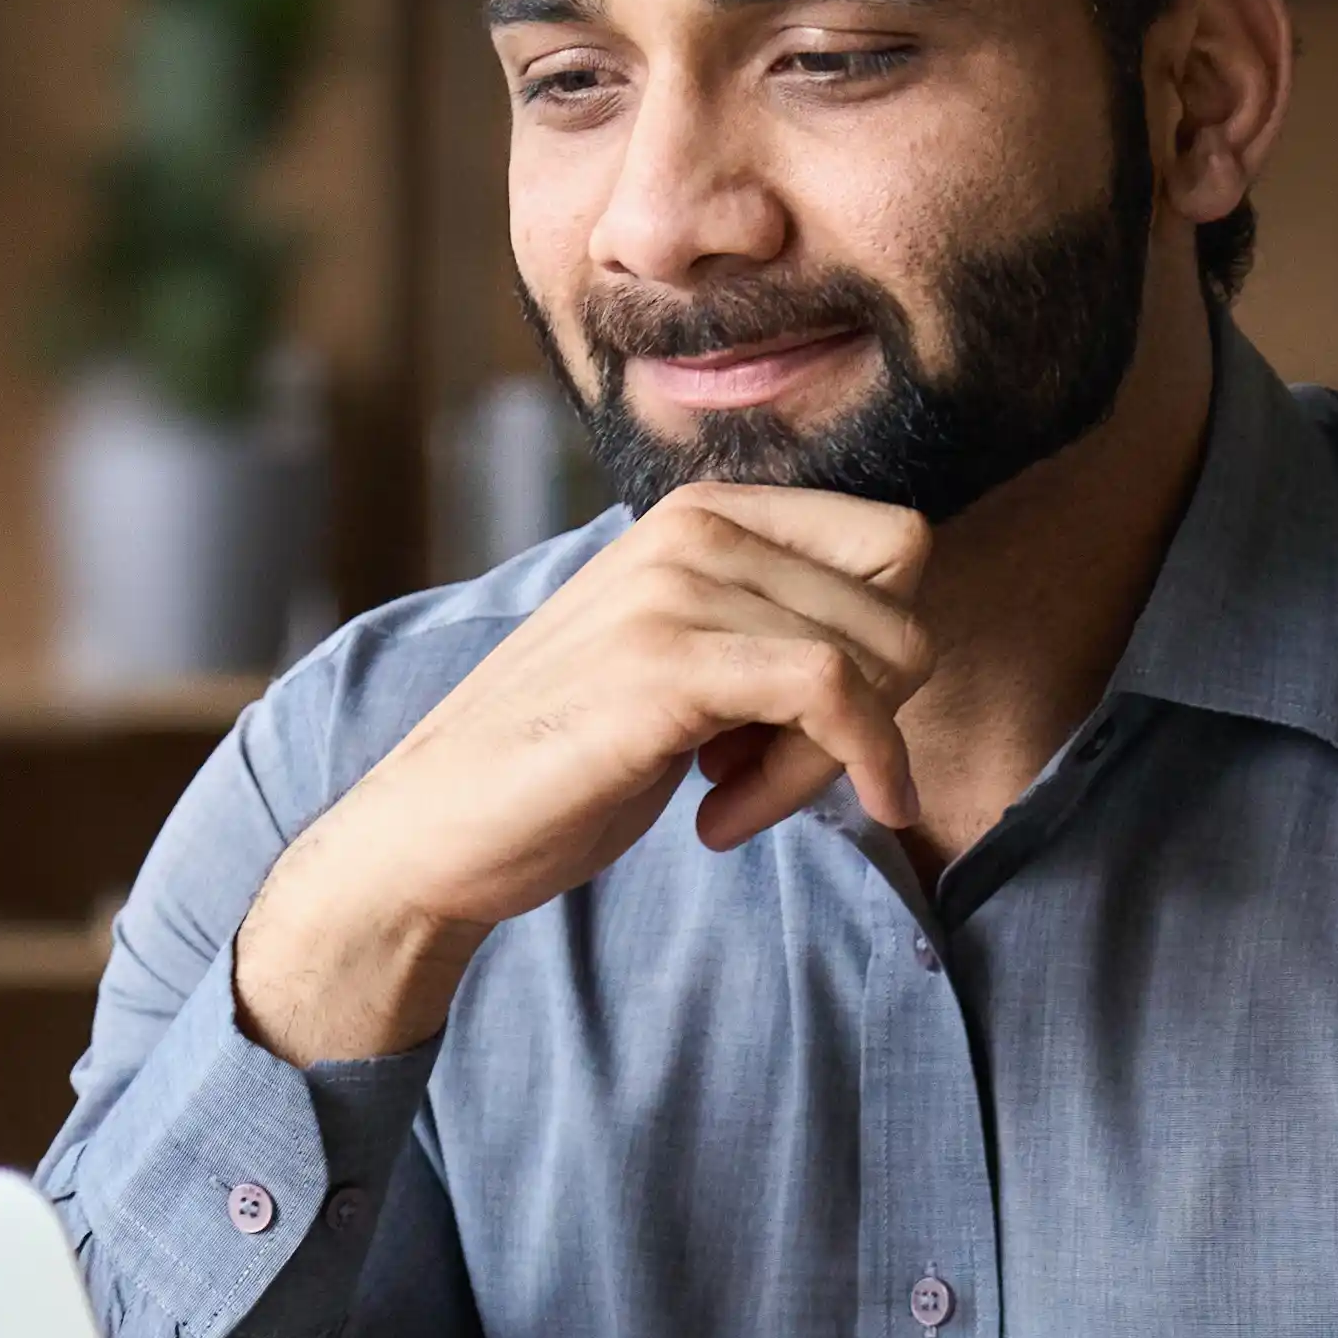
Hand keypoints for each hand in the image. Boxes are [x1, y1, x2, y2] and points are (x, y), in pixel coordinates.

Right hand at [231, 484, 931, 1062]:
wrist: (434, 824)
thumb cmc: (564, 757)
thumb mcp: (683, 659)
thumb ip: (769, 626)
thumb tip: (904, 645)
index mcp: (703, 513)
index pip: (895, 544)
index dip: (882, 650)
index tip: (809, 726)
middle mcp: (694, 527)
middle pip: (900, 606)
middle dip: (869, 714)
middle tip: (769, 777)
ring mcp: (676, 588)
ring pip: (873, 660)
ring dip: (829, 763)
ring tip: (732, 801)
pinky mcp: (667, 664)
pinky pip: (835, 697)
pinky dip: (832, 773)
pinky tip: (728, 824)